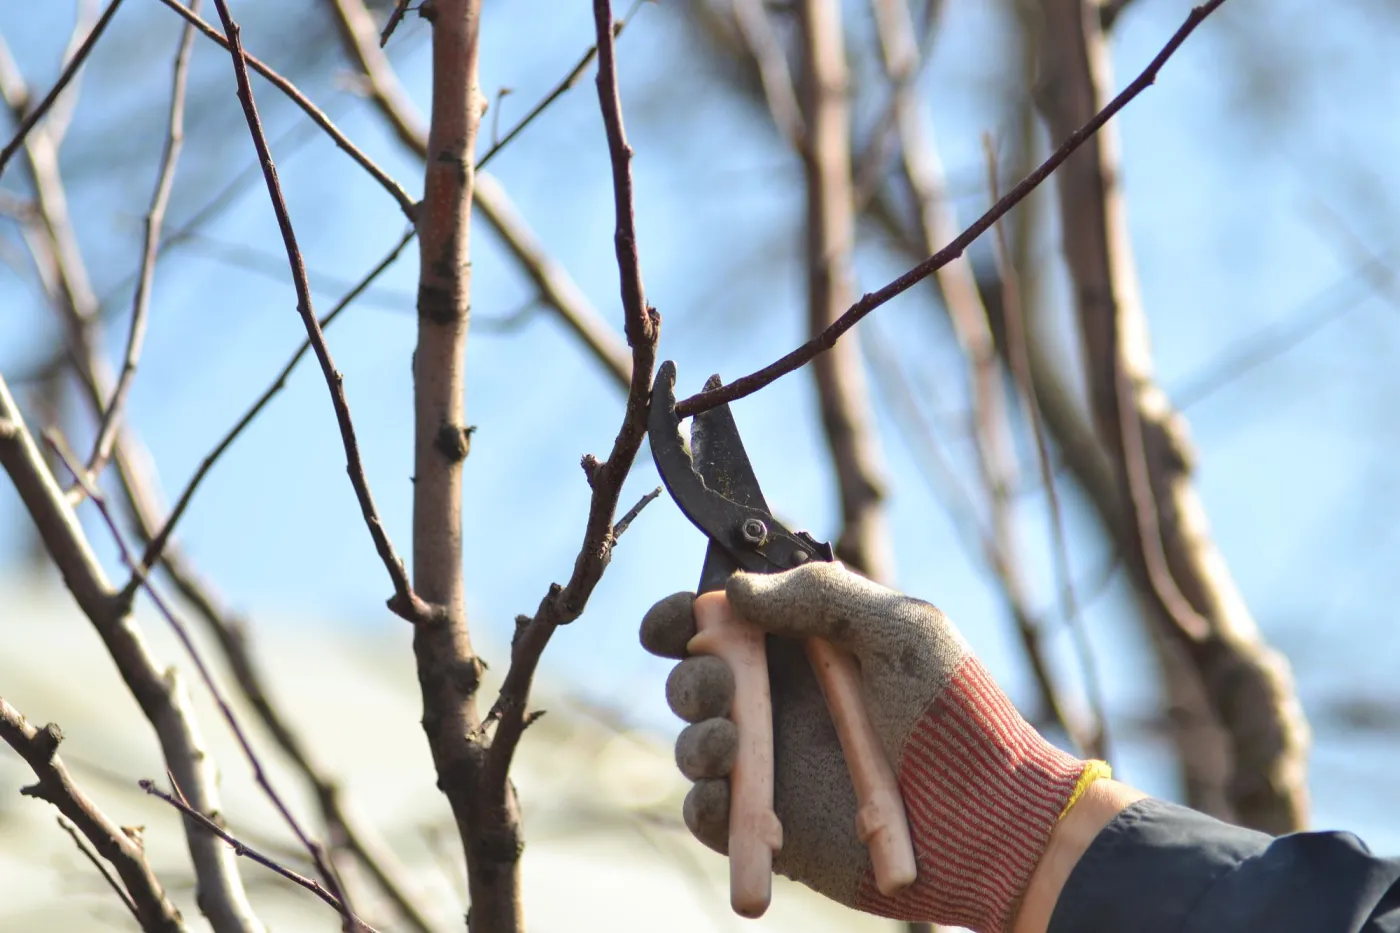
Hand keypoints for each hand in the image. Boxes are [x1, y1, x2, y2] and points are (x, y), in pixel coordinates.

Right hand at [641, 563, 1099, 932]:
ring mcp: (771, 767)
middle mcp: (777, 703)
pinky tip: (728, 794)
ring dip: (696, 738)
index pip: (717, 623)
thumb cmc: (957, 713)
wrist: (988, 813)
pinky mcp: (770, 829)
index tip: (680, 620)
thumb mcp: (901, 629)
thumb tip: (733, 588)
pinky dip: (706, 803)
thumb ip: (821, 593)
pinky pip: (709, 817)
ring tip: (729, 740)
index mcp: (801, 648)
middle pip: (691, 679)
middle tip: (720, 683)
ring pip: (692, 745)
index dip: (681, 618)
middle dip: (689, 677)